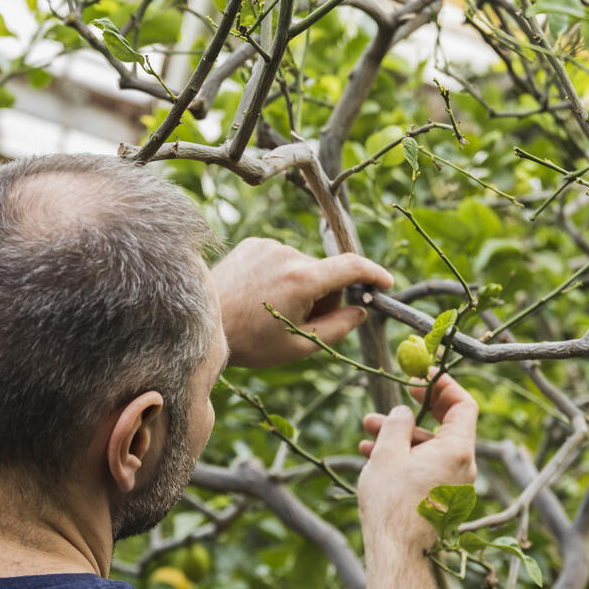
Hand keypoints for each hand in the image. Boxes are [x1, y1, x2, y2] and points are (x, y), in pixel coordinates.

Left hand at [211, 238, 392, 368]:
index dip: (374, 274)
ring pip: (305, 266)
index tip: (386, 283)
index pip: (352, 267)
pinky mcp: (255, 243)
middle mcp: (288, 254)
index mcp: (302, 280)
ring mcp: (269, 245)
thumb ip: (338, 328)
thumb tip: (361, 311)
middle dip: (326, 296)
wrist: (202, 323)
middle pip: (327, 273)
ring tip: (276, 311)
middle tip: (305, 322)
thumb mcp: (300, 345)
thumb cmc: (250, 341)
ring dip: (304, 286)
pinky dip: (284, 276)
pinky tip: (262, 295)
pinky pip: (283, 259)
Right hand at [357, 373, 477, 555]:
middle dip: (415, 411)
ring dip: (401, 436)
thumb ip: (397, 423)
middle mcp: (464, 467)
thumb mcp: (388, 452)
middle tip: (396, 398)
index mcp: (459, 450)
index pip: (464, 405)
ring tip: (368, 429)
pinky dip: (405, 458)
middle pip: (446, 426)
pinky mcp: (441, 501)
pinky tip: (373, 456)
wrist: (398, 554)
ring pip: (430, 449)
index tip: (421, 377)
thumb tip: (403, 412)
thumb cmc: (392, 504)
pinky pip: (426, 469)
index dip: (443, 386)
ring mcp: (454, 486)